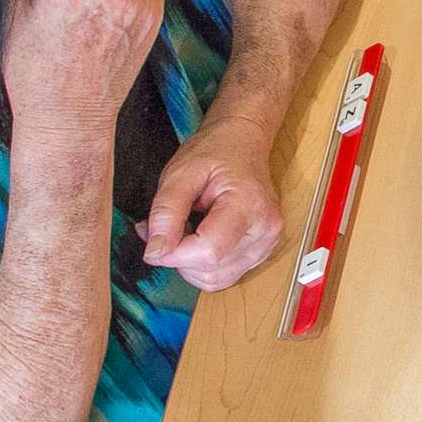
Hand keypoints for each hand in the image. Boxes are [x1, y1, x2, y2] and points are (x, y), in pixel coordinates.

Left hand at [144, 115, 286, 291]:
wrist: (244, 142)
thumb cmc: (216, 151)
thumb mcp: (180, 172)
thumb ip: (166, 212)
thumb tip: (156, 251)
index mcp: (249, 205)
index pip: (208, 252)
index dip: (173, 254)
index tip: (154, 239)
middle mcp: (265, 230)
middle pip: (211, 270)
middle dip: (179, 256)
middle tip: (172, 224)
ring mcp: (267, 243)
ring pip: (216, 279)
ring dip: (191, 263)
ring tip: (190, 228)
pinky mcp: (261, 252)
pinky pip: (224, 275)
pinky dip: (204, 264)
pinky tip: (202, 237)